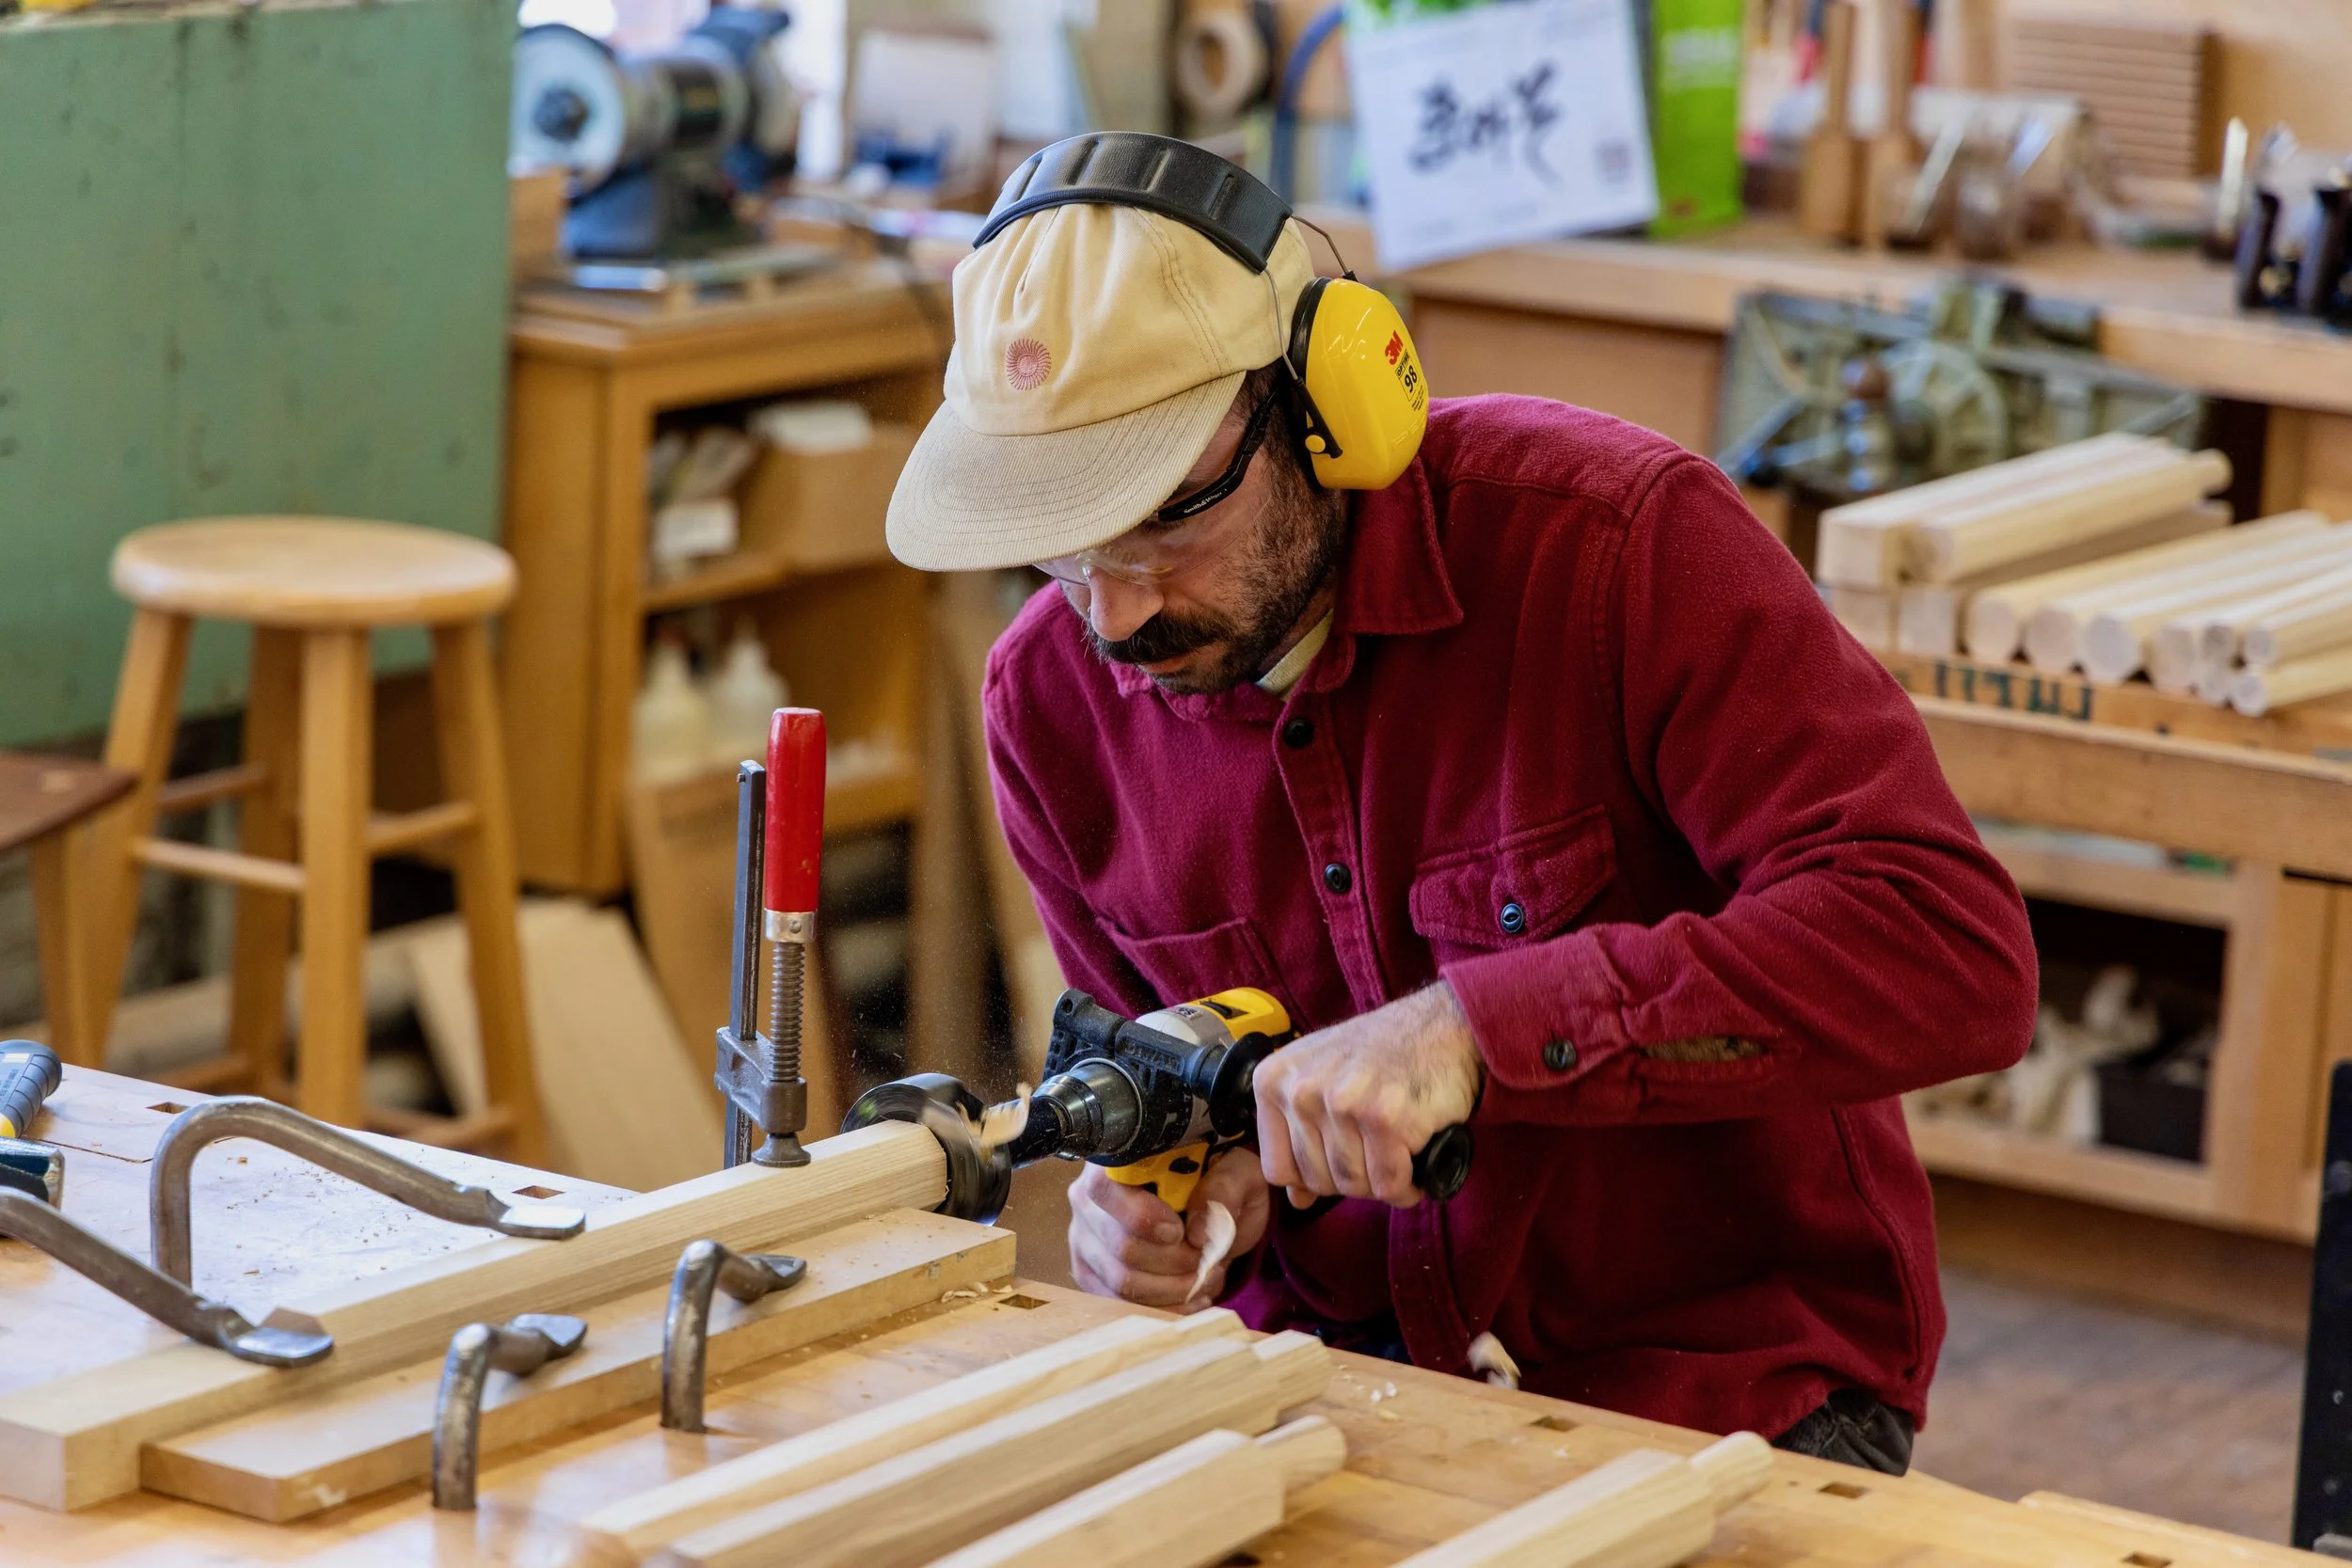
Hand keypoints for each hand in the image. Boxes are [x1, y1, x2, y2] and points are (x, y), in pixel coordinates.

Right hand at [1066, 1148, 1269, 1309]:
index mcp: (1118, 1160)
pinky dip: (1164, 1308)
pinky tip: (1190, 1298)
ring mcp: (1085, 1239)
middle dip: (1175, 1263)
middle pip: (1121, 1247)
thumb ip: (1224, 1188)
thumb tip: (1198, 1231)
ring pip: (1123, 1282)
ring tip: (1205, 1278)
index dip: (1142, 1218)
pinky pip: (1121, 1305)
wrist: (1213, 1211)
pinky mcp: (1092, 1274)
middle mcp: (1089, 1199)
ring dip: (1174, 1289)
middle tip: (1208, 1260)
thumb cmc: (1220, 1183)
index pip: (1105, 1189)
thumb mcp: (1238, 1172)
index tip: (1180, 1231)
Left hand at [1254, 982, 1481, 1208]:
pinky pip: (1389, 1184)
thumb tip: (1296, 1197)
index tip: (1340, 1157)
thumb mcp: (1323, 1080)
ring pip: (1353, 1185)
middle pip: (1317, 1181)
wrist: (1440, 1027)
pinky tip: (1415, 1160)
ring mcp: (1342, 1102)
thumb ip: (1301, 1136)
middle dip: (1353, 1179)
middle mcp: (1301, 1090)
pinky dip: (1407, 1184)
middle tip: (1377, 1152)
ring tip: (1397, 1151)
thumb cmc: (1381, 1053)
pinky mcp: (1385, 1118)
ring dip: (1382, 1182)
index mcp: (1274, 1080)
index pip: (1277, 1169)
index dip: (1313, 1175)